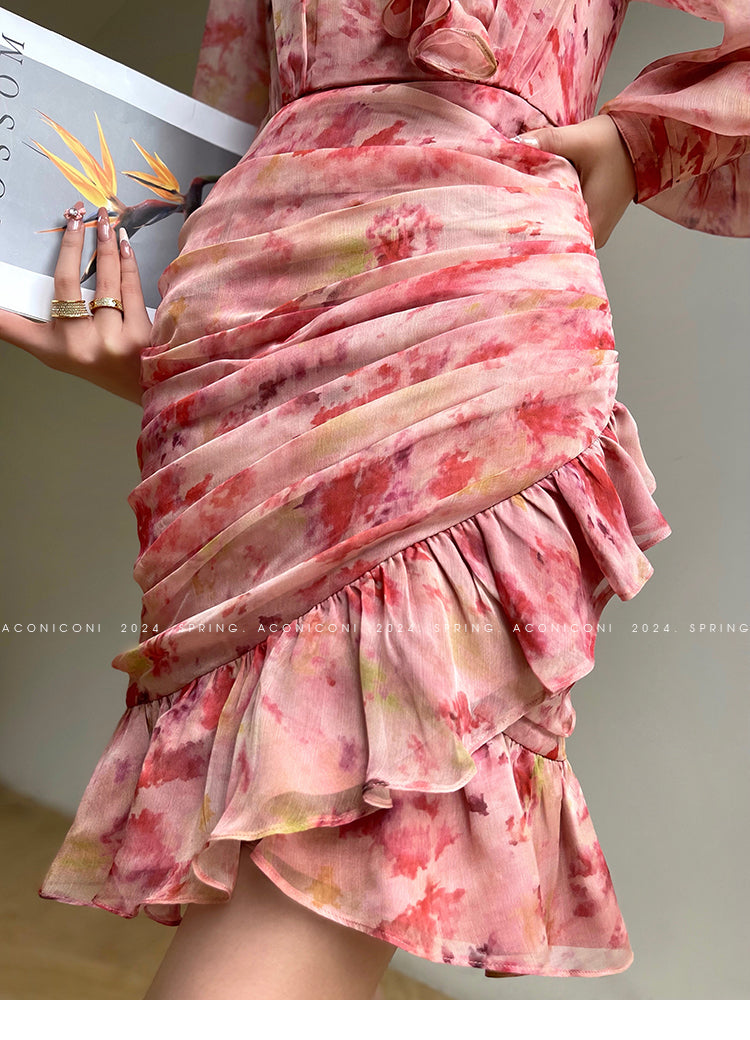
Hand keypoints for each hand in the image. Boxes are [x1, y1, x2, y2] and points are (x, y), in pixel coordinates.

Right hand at [0, 201, 151, 403]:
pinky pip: (132, 288)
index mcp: (59, 348)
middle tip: (75, 215)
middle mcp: (84, 345)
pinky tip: (124, 243)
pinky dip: (127, 262)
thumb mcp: (54, 350)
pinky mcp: (142, 333)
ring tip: (105, 221)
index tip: (1, 288)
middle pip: (70, 284)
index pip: (22, 321)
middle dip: (72, 245)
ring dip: (105, 246)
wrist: (142, 384)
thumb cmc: (95, 361)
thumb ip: (21, 327)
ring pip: (107, 281)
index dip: (6, 307)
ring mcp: (115, 340)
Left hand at [514, 114, 637, 248]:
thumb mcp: (581, 139)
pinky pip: (566, 222)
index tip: (506, 213)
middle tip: (507, 205)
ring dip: (542, 214)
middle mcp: (594, 236)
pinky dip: (553, 210)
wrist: (642, 140)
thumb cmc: (616, 142)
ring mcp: (594, 231)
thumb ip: (549, 141)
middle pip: (554, 236)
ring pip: (559, 229)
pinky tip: (538, 199)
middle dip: (531, 219)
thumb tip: (517, 142)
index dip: (527, 225)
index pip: (552, 238)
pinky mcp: (592, 222)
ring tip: (519, 202)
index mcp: (592, 223)